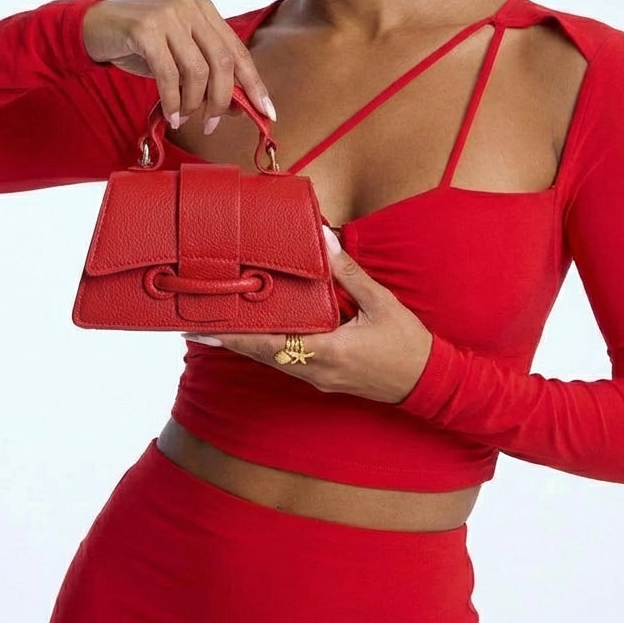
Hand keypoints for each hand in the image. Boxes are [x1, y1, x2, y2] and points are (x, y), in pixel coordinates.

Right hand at [82, 0, 275, 128]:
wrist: (95, 26)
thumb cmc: (142, 45)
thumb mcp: (180, 55)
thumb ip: (207, 73)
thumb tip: (237, 106)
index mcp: (206, 11)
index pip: (238, 51)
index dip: (254, 84)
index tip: (267, 113)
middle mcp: (191, 8)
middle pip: (222, 62)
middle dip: (221, 100)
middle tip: (211, 123)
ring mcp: (169, 15)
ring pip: (197, 71)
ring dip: (194, 103)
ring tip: (185, 117)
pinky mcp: (145, 29)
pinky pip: (169, 74)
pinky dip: (173, 101)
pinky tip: (171, 115)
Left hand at [183, 226, 433, 403]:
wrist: (428, 383)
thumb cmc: (407, 343)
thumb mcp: (380, 303)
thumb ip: (349, 273)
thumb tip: (324, 238)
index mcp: (327, 352)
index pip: (269, 345)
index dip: (233, 338)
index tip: (202, 330)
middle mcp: (316, 370)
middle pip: (262, 355)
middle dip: (229, 341)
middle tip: (194, 326)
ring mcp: (319, 378)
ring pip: (273, 361)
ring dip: (246, 345)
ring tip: (218, 328)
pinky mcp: (325, 378)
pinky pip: (289, 363)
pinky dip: (268, 348)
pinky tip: (258, 335)